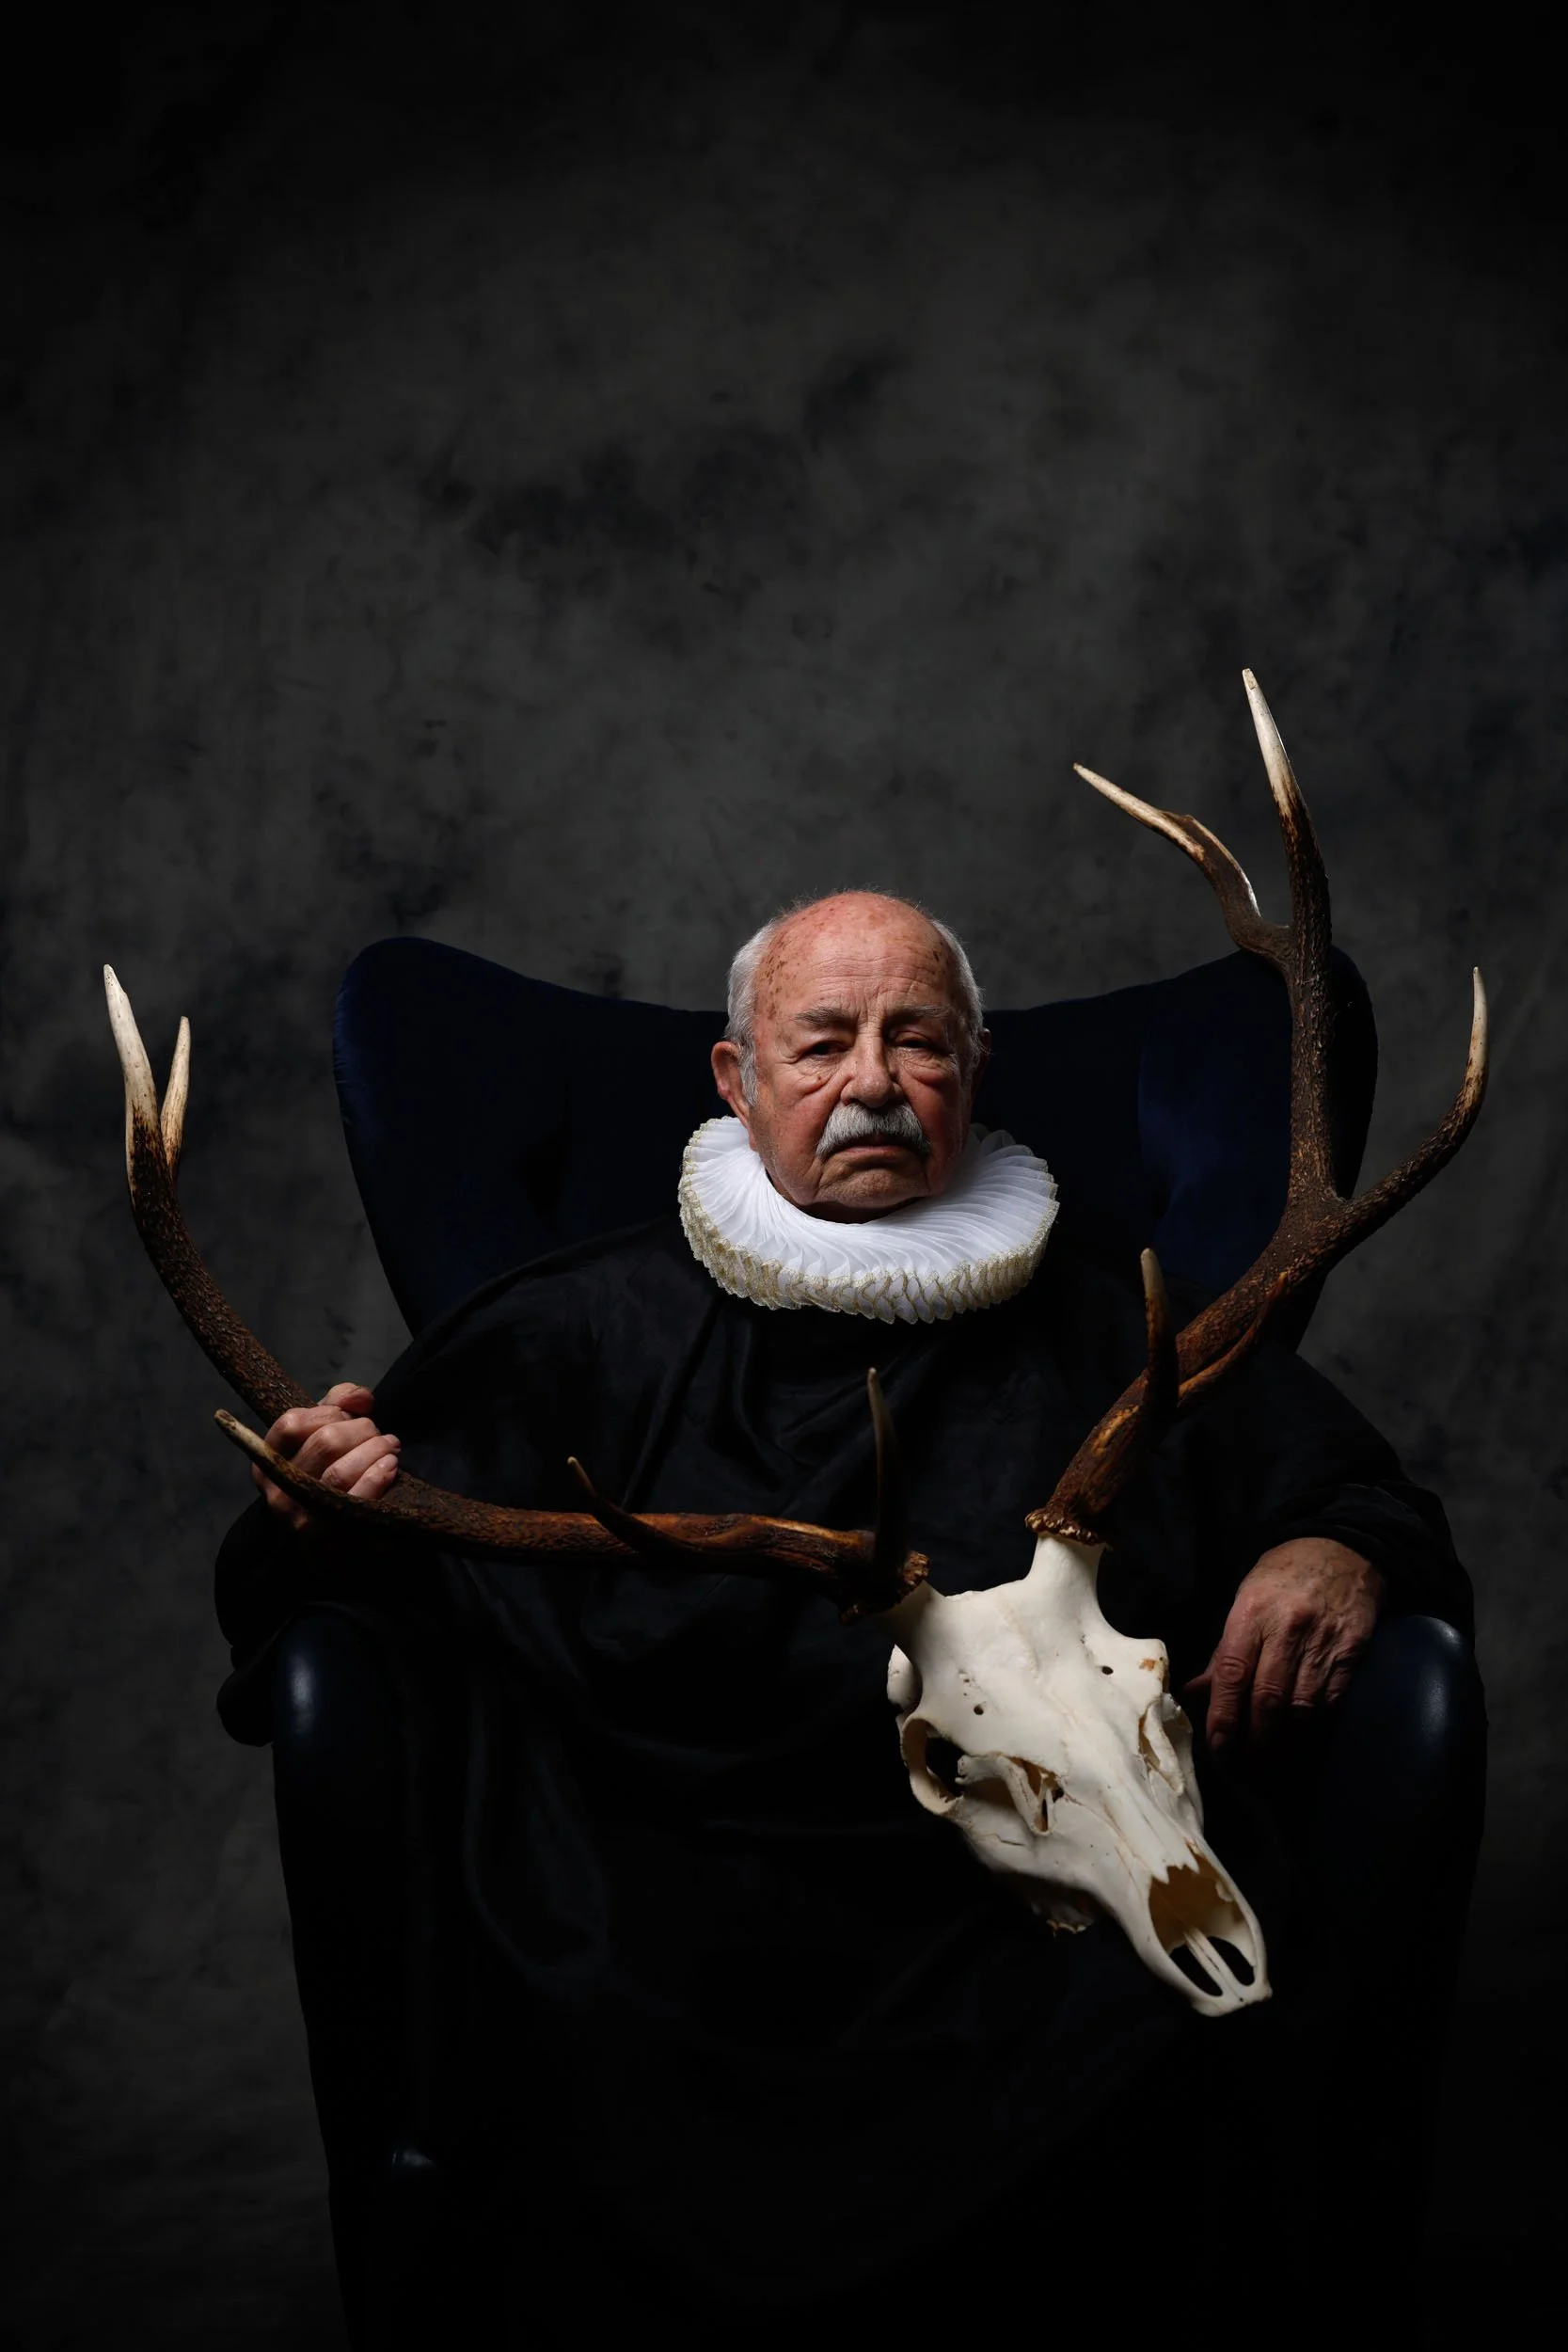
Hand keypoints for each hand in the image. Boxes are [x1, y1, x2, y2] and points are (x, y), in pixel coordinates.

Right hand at [251, 1381, 400, 1535]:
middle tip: (379, 1434)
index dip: (328, 1412)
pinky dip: (377, 1477)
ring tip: (391, 1447)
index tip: (349, 1416)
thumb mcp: (324, 1433)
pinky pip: (355, 1499)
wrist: (336, 1540)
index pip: (291, 1423)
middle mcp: (278, 1490)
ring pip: (340, 1471)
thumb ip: (339, 1403)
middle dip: (361, 1430)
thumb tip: (361, 1398)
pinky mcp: (327, 1535)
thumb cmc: (329, 1473)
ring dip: (374, 1451)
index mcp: (268, 1461)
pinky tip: (391, 1467)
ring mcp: (300, 1515)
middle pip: (324, 1443)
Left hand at [1185, 1538, 1385, 1755]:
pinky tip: (1304, 1739)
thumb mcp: (1246, 1598)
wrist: (1345, 1549)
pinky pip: (1333, 1700)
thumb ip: (1224, 1648)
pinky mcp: (1353, 1651)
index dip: (1223, 1715)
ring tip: (1272, 1761)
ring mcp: (1324, 1641)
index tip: (1218, 1746)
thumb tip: (1197, 1692)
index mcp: (1252, 1612)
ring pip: (1302, 1706)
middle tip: (1246, 1765)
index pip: (1232, 1673)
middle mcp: (1288, 1628)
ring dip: (1286, 1741)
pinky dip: (1316, 1725)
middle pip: (1268, 1697)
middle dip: (1255, 1739)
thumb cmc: (1285, 1575)